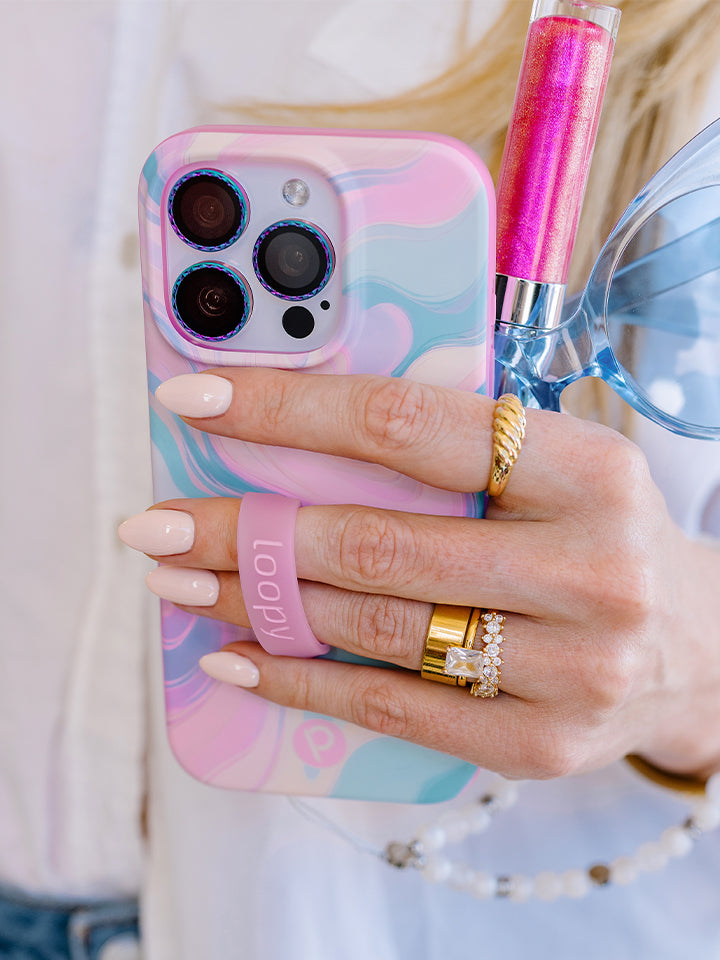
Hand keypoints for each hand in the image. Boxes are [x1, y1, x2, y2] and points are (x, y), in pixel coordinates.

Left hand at [120, 369, 719, 780]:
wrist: (700, 648)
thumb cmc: (602, 536)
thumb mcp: (556, 467)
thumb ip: (450, 451)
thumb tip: (292, 443)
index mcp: (587, 469)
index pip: (407, 424)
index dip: (288, 409)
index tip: (195, 400)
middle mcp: (590, 568)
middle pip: (374, 539)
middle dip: (240, 530)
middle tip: (152, 521)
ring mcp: (572, 667)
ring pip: (373, 626)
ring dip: (253, 602)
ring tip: (178, 580)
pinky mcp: (541, 744)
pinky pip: (393, 709)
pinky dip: (300, 681)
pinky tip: (236, 656)